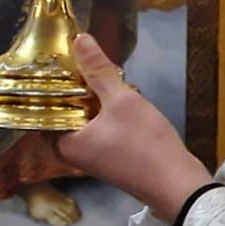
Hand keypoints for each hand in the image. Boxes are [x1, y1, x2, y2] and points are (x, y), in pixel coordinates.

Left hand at [55, 34, 210, 222]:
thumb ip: (99, 71)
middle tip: (72, 60)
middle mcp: (72, 153)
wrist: (181, 186)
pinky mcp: (111, 159)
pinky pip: (99, 129)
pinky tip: (112, 95)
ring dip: (90, 100)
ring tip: (92, 71)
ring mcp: (92, 158)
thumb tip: (79, 39)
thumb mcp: (122, 101)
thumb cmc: (146, 145)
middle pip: (63, 112)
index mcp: (63, 143)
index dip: (46, 83)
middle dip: (70, 88)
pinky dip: (103, 113)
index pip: (42, 108)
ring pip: (83, 120)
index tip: (50, 60)